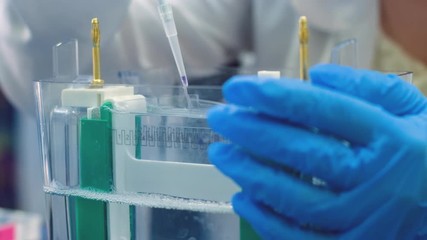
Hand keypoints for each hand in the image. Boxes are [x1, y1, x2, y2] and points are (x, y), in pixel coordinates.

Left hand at [207, 64, 426, 238]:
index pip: (323, 111)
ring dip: (251, 174)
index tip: (239, 89)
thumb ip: (366, 87)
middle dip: (252, 132)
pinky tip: (242, 197)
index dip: (274, 98)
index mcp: (391, 138)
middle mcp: (377, 181)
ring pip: (297, 200)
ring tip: (221, 153)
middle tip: (220, 118)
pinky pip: (302, 239)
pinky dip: (267, 220)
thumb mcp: (410, 110)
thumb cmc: (422, 152)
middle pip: (304, 154)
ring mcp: (365, 220)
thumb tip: (315, 75)